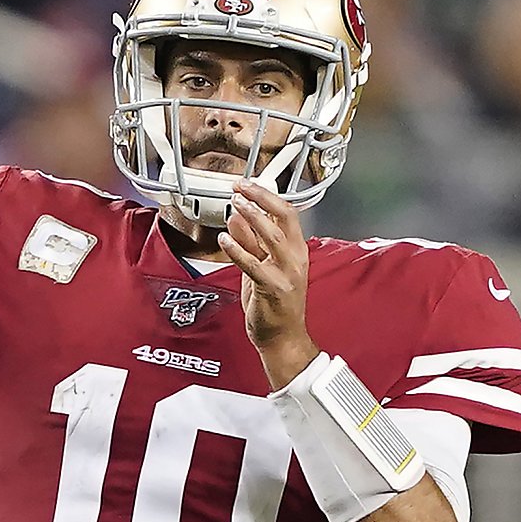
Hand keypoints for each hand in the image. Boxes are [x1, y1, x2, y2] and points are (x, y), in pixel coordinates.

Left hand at [219, 179, 317, 386]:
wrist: (282, 337)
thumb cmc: (274, 304)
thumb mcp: (260, 266)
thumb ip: (249, 242)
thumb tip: (236, 217)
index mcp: (296, 250)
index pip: (287, 213)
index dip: (266, 195)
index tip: (247, 184)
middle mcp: (296, 258)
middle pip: (284, 218)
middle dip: (261, 198)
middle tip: (240, 187)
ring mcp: (287, 273)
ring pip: (273, 237)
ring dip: (253, 217)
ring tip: (236, 204)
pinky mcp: (274, 288)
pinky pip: (254, 265)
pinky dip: (239, 250)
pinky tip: (224, 239)